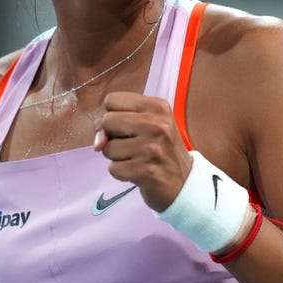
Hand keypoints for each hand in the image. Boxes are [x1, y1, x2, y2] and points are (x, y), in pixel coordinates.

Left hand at [93, 91, 192, 211]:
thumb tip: (98, 143)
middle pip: (106, 121)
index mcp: (157, 107)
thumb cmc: (161, 150)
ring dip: (117, 157)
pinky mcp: (146, 171)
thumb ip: (118, 123)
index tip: (125, 127)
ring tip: (137, 159)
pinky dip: (121, 173)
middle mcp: (157, 124)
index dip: (112, 115)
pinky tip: (138, 172)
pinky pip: (113, 169)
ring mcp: (151, 148)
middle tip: (131, 144)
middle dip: (111, 136)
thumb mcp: (148, 125)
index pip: (111, 100)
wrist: (184, 183)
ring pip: (107, 148)